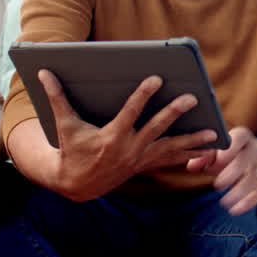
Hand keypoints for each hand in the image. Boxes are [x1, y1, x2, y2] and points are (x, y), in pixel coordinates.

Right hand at [41, 69, 216, 201]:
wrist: (76, 184)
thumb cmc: (71, 150)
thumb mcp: (64, 125)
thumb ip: (57, 97)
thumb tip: (43, 73)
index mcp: (111, 137)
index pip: (130, 112)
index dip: (143, 95)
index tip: (157, 78)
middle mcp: (129, 149)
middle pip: (156, 129)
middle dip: (175, 113)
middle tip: (192, 99)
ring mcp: (139, 159)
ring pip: (170, 149)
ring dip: (192, 142)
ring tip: (213, 134)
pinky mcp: (144, 165)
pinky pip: (170, 161)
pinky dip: (188, 156)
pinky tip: (207, 152)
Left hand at [187, 127, 256, 215]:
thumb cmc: (230, 154)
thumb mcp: (218, 151)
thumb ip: (204, 157)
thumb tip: (191, 166)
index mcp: (242, 137)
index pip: (241, 136)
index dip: (231, 148)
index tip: (220, 160)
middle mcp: (255, 148)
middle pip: (247, 159)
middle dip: (232, 173)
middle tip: (217, 185)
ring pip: (254, 178)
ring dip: (238, 192)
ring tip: (224, 202)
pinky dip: (248, 202)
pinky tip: (235, 210)